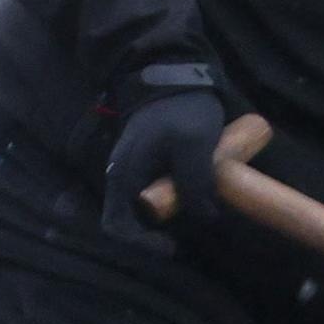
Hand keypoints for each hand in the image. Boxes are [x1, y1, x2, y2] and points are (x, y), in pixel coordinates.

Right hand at [102, 85, 228, 241]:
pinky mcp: (149, 168)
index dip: (140, 245)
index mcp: (124, 175)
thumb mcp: (194, 145)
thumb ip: (195, 181)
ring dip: (165, 222)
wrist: (175, 77)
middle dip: (153, 238)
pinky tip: (194, 204)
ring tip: (193, 221)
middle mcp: (122, 178)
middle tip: (183, 241)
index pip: (117, 226)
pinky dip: (172, 206)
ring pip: (144, 212)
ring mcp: (134, 173)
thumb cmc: (181, 110)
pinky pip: (155, 197)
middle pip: (130, 223)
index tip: (171, 247)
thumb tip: (205, 216)